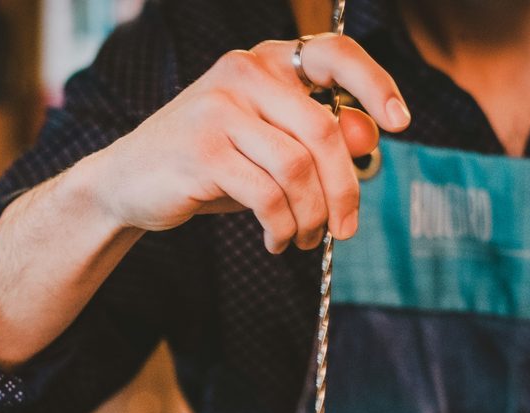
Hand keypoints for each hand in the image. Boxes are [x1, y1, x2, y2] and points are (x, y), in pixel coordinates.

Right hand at [92, 33, 410, 252]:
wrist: (129, 183)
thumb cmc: (210, 164)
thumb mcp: (268, 147)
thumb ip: (317, 138)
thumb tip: (370, 139)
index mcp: (264, 62)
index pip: (333, 54)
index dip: (374, 85)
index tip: (400, 124)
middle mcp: (243, 74)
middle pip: (324, 131)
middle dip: (344, 190)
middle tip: (345, 230)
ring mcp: (219, 110)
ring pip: (298, 169)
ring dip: (311, 216)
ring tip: (304, 239)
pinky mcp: (202, 152)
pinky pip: (267, 196)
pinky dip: (282, 228)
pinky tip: (277, 241)